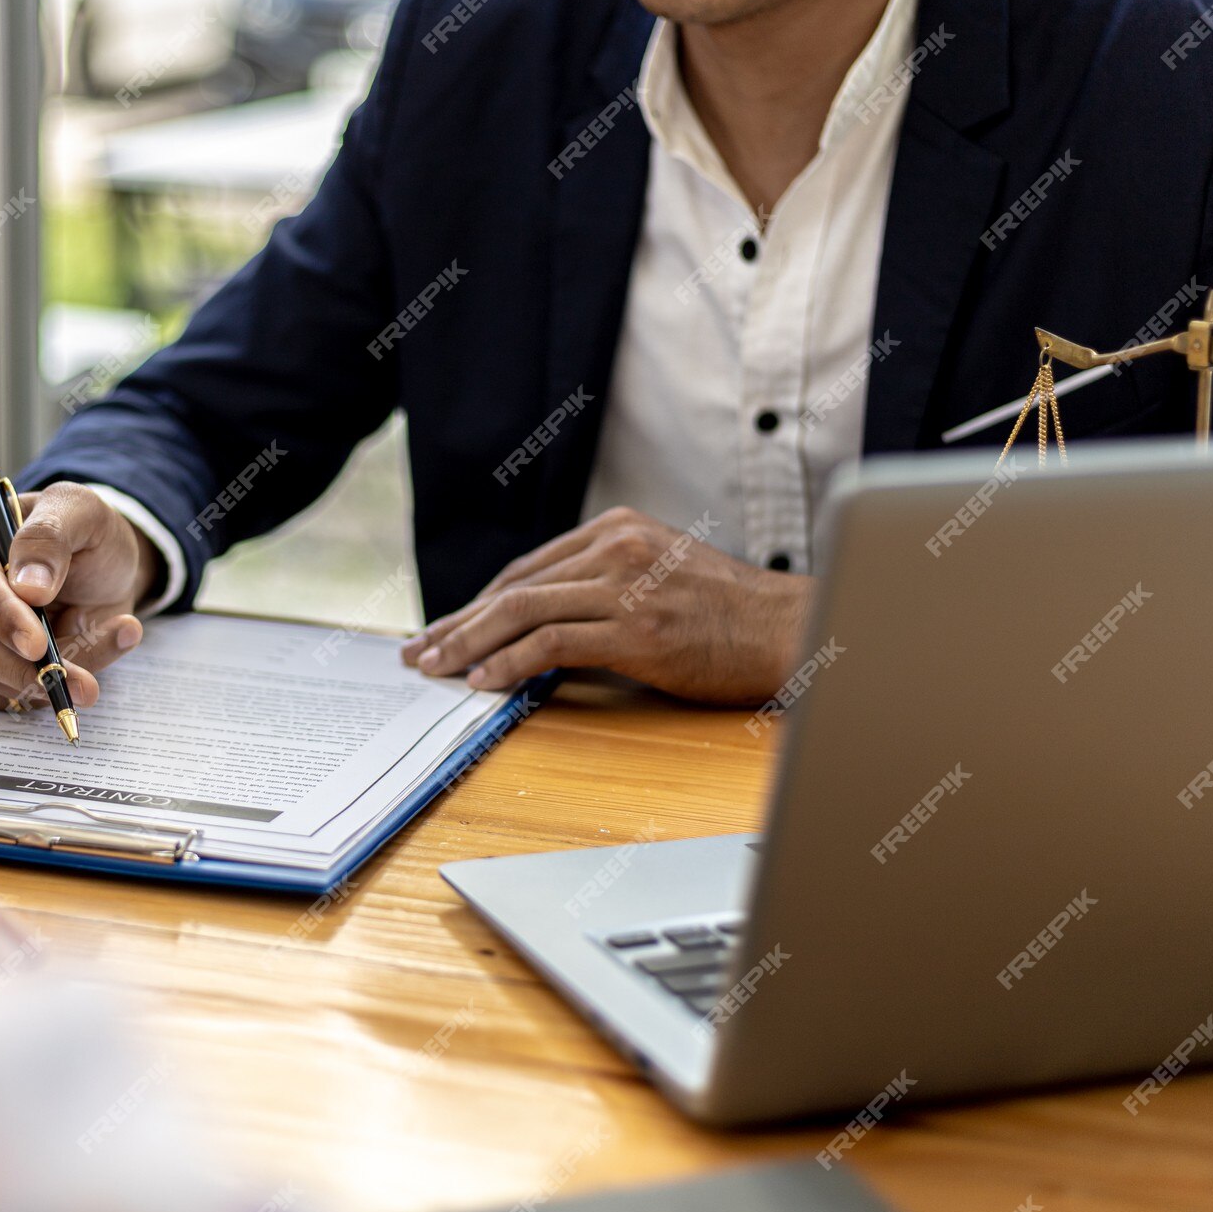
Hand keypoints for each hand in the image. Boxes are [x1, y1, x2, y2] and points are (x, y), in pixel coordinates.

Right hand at [0, 481, 163, 709]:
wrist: (96, 568)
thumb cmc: (79, 533)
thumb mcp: (79, 511)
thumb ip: (51, 536)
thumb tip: (28, 587)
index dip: (3, 616)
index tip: (37, 643)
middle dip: (24, 669)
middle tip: (81, 685)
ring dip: (47, 682)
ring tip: (96, 675)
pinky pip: (2, 697)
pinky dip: (45, 694)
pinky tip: (82, 673)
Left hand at [398, 508, 810, 702]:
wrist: (793, 629)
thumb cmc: (732, 616)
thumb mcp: (662, 576)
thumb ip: (609, 585)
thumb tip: (548, 623)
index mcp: (619, 529)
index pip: (528, 568)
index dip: (479, 603)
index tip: (447, 629)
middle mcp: (616, 546)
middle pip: (514, 585)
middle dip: (458, 622)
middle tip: (419, 651)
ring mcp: (626, 584)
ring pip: (521, 609)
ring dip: (468, 643)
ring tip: (436, 669)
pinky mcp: (637, 627)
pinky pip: (552, 641)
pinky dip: (509, 662)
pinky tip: (483, 682)